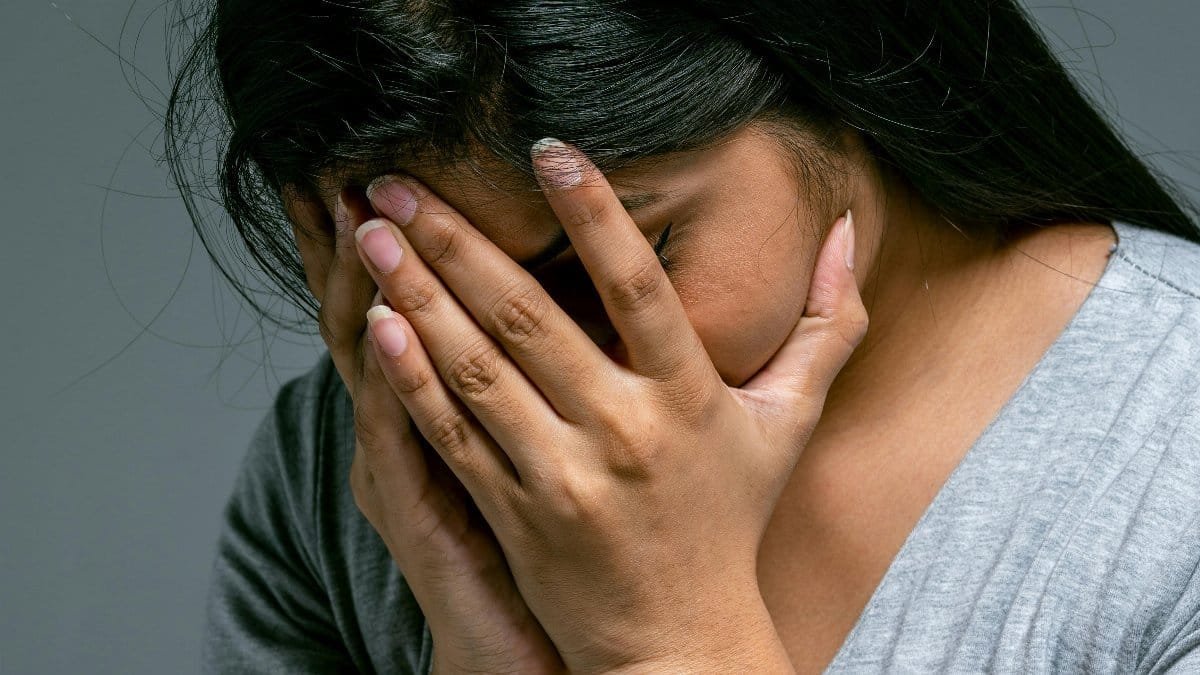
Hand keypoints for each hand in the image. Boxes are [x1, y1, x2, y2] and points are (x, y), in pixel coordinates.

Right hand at [287, 187, 563, 673]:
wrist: (517, 647)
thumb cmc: (541, 542)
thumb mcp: (531, 448)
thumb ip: (543, 377)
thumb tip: (595, 302)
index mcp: (441, 406)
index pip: (408, 308)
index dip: (401, 246)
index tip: (397, 176)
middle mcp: (405, 428)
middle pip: (371, 317)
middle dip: (357, 246)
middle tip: (353, 168)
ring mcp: (402, 467)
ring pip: (373, 362)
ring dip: (365, 288)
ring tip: (358, 215)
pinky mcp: (420, 512)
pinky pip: (401, 435)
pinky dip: (392, 380)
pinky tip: (386, 326)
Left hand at [356, 140, 866, 672]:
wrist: (678, 641)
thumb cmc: (729, 521)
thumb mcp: (790, 423)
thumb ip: (824, 327)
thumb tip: (850, 233)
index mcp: (688, 398)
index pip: (639, 289)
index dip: (595, 215)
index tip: (549, 151)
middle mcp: (621, 431)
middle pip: (527, 319)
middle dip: (457, 241)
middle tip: (402, 181)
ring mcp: (561, 475)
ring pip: (475, 369)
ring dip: (416, 294)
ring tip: (372, 235)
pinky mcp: (514, 513)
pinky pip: (453, 434)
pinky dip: (412, 378)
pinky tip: (378, 325)